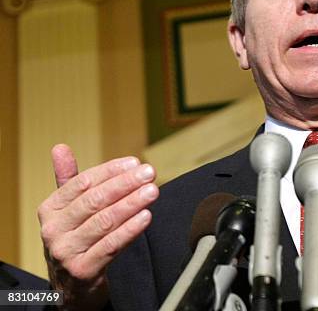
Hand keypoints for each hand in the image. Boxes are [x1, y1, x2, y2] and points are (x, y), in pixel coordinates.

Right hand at [38, 144, 158, 309]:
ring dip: (132, 203)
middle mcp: (54, 230)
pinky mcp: (83, 270)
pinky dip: (131, 230)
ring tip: (153, 190)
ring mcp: (66, 252)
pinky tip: (146, 216)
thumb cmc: (76, 238)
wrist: (72, 286)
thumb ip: (69, 179)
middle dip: (125, 184)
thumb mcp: (68, 210)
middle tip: (149, 172)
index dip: (110, 171)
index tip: (135, 162)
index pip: (82, 182)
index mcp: (50, 209)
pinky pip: (111, 246)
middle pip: (94, 200)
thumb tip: (60, 147)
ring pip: (105, 222)